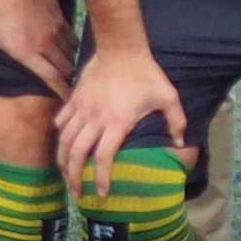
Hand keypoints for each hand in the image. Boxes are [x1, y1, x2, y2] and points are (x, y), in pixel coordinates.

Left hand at [0, 0, 70, 98]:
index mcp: (28, 54)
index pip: (52, 78)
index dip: (62, 92)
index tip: (68, 100)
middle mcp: (46, 46)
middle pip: (65, 69)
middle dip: (68, 79)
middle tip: (68, 86)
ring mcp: (56, 33)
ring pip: (71, 54)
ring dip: (70, 63)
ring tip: (68, 69)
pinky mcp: (61, 20)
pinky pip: (71, 38)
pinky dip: (71, 46)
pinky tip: (67, 48)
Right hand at [54, 42, 186, 188]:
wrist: (121, 47)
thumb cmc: (146, 73)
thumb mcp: (167, 97)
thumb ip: (176, 121)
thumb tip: (181, 142)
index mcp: (117, 123)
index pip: (103, 158)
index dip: (101, 178)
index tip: (101, 193)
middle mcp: (95, 119)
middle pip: (77, 154)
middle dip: (74, 177)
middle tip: (77, 193)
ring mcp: (82, 108)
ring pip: (65, 140)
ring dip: (63, 160)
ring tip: (65, 174)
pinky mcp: (75, 98)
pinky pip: (62, 120)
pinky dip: (60, 134)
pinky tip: (62, 143)